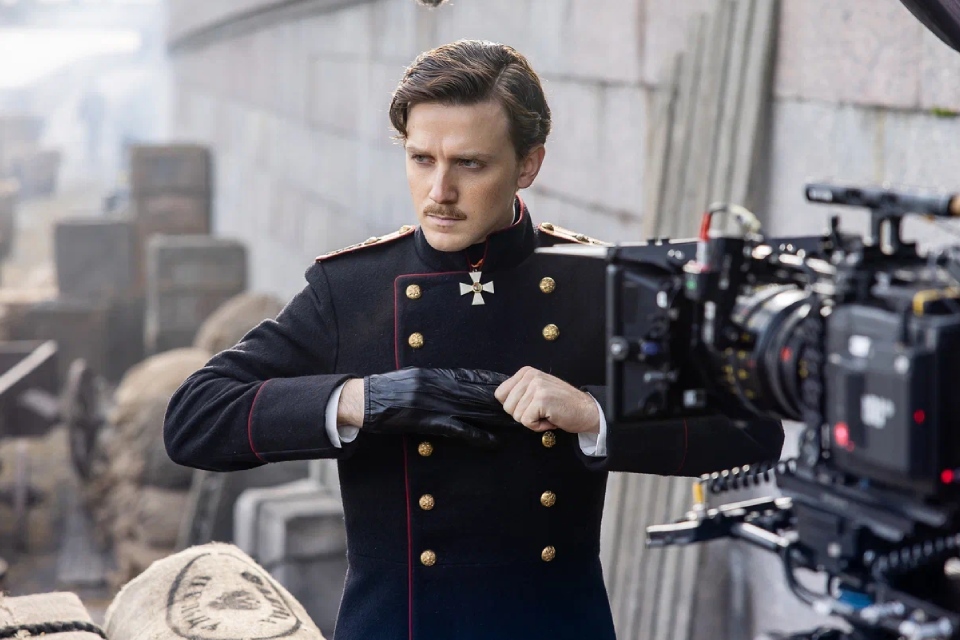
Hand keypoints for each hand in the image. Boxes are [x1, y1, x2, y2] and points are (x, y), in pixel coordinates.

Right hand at [360, 368, 518, 447]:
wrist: (366, 399)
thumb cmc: (387, 390)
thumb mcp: (413, 377)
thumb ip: (433, 380)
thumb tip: (451, 381)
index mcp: (437, 375)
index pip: (472, 377)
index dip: (494, 381)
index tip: (513, 382)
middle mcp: (440, 386)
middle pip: (478, 394)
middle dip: (502, 400)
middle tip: (524, 403)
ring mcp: (436, 404)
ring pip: (473, 410)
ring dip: (496, 418)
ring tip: (517, 422)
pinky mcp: (429, 421)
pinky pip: (458, 428)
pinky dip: (477, 435)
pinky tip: (492, 440)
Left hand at [495, 367, 600, 434]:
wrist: (587, 411)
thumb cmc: (562, 405)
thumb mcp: (537, 391)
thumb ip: (520, 392)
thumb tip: (500, 401)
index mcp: (526, 372)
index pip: (500, 394)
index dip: (515, 406)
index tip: (533, 405)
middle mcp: (530, 376)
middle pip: (507, 407)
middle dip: (523, 415)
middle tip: (542, 411)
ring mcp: (536, 386)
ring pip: (517, 416)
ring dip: (532, 421)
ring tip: (547, 414)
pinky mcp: (541, 399)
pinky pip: (526, 422)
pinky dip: (538, 426)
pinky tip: (551, 419)